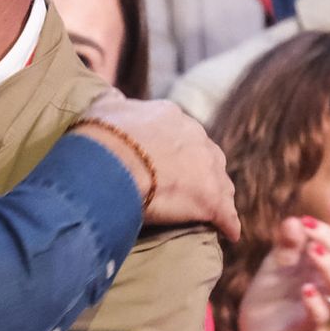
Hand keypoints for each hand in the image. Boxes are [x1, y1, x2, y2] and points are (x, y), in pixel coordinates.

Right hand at [74, 91, 239, 240]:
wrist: (109, 164)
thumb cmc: (101, 138)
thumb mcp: (102, 109)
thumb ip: (112, 103)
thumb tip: (112, 97)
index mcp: (170, 116)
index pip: (180, 133)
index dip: (173, 149)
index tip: (164, 160)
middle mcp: (196, 137)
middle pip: (206, 156)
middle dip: (200, 171)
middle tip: (187, 188)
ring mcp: (208, 168)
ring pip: (222, 183)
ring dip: (217, 195)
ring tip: (209, 211)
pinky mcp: (211, 200)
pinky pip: (226, 215)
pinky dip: (227, 224)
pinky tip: (228, 233)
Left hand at [237, 216, 329, 330]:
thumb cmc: (270, 298)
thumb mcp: (275, 266)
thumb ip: (285, 245)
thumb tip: (294, 220)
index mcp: (318, 267)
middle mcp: (325, 285)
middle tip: (309, 226)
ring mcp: (318, 306)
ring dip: (329, 266)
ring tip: (312, 251)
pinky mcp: (306, 328)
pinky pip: (319, 315)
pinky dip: (316, 302)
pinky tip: (306, 289)